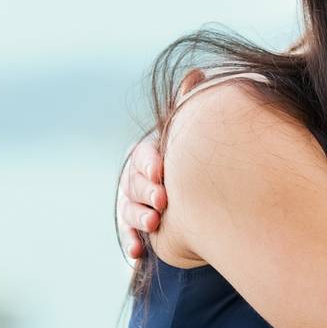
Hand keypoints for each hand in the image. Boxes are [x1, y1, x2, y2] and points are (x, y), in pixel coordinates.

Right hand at [115, 69, 196, 257]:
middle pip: (134, 183)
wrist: (196, 187)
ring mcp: (135, 201)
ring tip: (154, 224)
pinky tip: (138, 252)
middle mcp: (138, 176)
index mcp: (150, 152)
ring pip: (130, 208)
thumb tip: (196, 75)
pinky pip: (130, 234)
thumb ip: (190, 106)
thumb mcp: (191, 131)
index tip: (162, 172)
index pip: (143, 154)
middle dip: (145, 191)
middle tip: (162, 201)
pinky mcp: (138, 225)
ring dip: (139, 217)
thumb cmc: (192, 154)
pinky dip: (132, 242)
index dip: (150, 163)